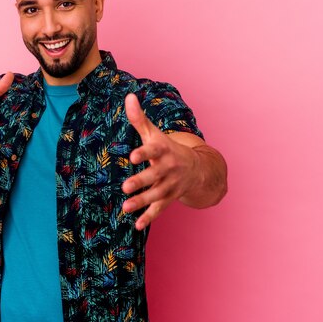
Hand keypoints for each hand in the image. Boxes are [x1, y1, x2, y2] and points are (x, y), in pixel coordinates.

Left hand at [121, 94, 201, 229]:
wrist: (197, 169)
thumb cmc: (167, 148)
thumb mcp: (154, 133)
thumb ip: (139, 118)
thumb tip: (128, 96)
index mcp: (163, 151)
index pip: (153, 151)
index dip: (143, 153)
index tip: (132, 156)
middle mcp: (168, 169)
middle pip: (154, 175)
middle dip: (141, 181)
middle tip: (125, 187)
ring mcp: (169, 185)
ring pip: (155, 194)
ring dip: (141, 201)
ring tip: (126, 207)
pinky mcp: (168, 198)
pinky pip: (159, 209)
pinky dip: (149, 217)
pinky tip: (138, 226)